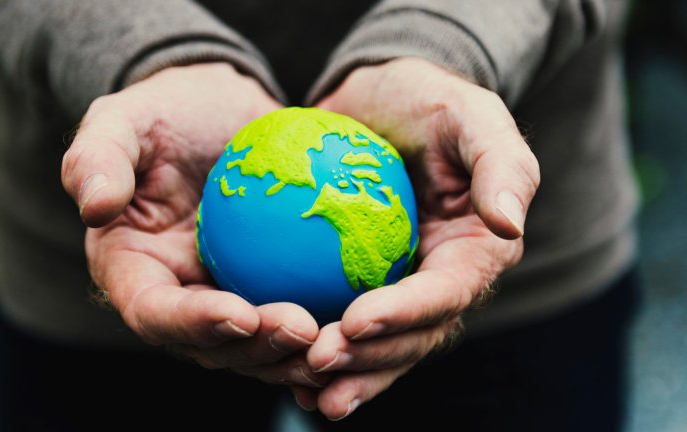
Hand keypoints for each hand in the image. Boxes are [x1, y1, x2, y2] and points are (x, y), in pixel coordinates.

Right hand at [61, 63, 326, 387]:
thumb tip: (93, 206)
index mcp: (133, 271)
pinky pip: (295, 316)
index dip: (193, 324)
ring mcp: (224, 296)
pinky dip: (326, 329)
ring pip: (259, 346)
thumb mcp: (121, 120)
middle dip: (258, 350)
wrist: (219, 112)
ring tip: (342, 341)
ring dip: (297, 354)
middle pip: (212, 345)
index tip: (241, 314)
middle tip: (307, 332)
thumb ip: (96, 158)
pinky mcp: (267, 286)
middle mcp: (178, 296)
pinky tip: (365, 324)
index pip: (154, 313)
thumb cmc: (165, 112)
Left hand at [293, 58, 540, 418]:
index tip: (357, 320)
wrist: (378, 102)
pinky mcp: (360, 286)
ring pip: (381, 347)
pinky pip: (345, 328)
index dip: (407, 313)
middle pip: (414, 335)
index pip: (448, 292)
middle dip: (371, 358)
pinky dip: (322, 354)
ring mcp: (401, 288)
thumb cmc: (426, 101)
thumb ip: (500, 166)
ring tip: (303, 387)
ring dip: (347, 373)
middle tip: (319, 361)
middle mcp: (442, 280)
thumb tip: (508, 225)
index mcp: (476, 250)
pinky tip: (285, 373)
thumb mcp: (469, 114)